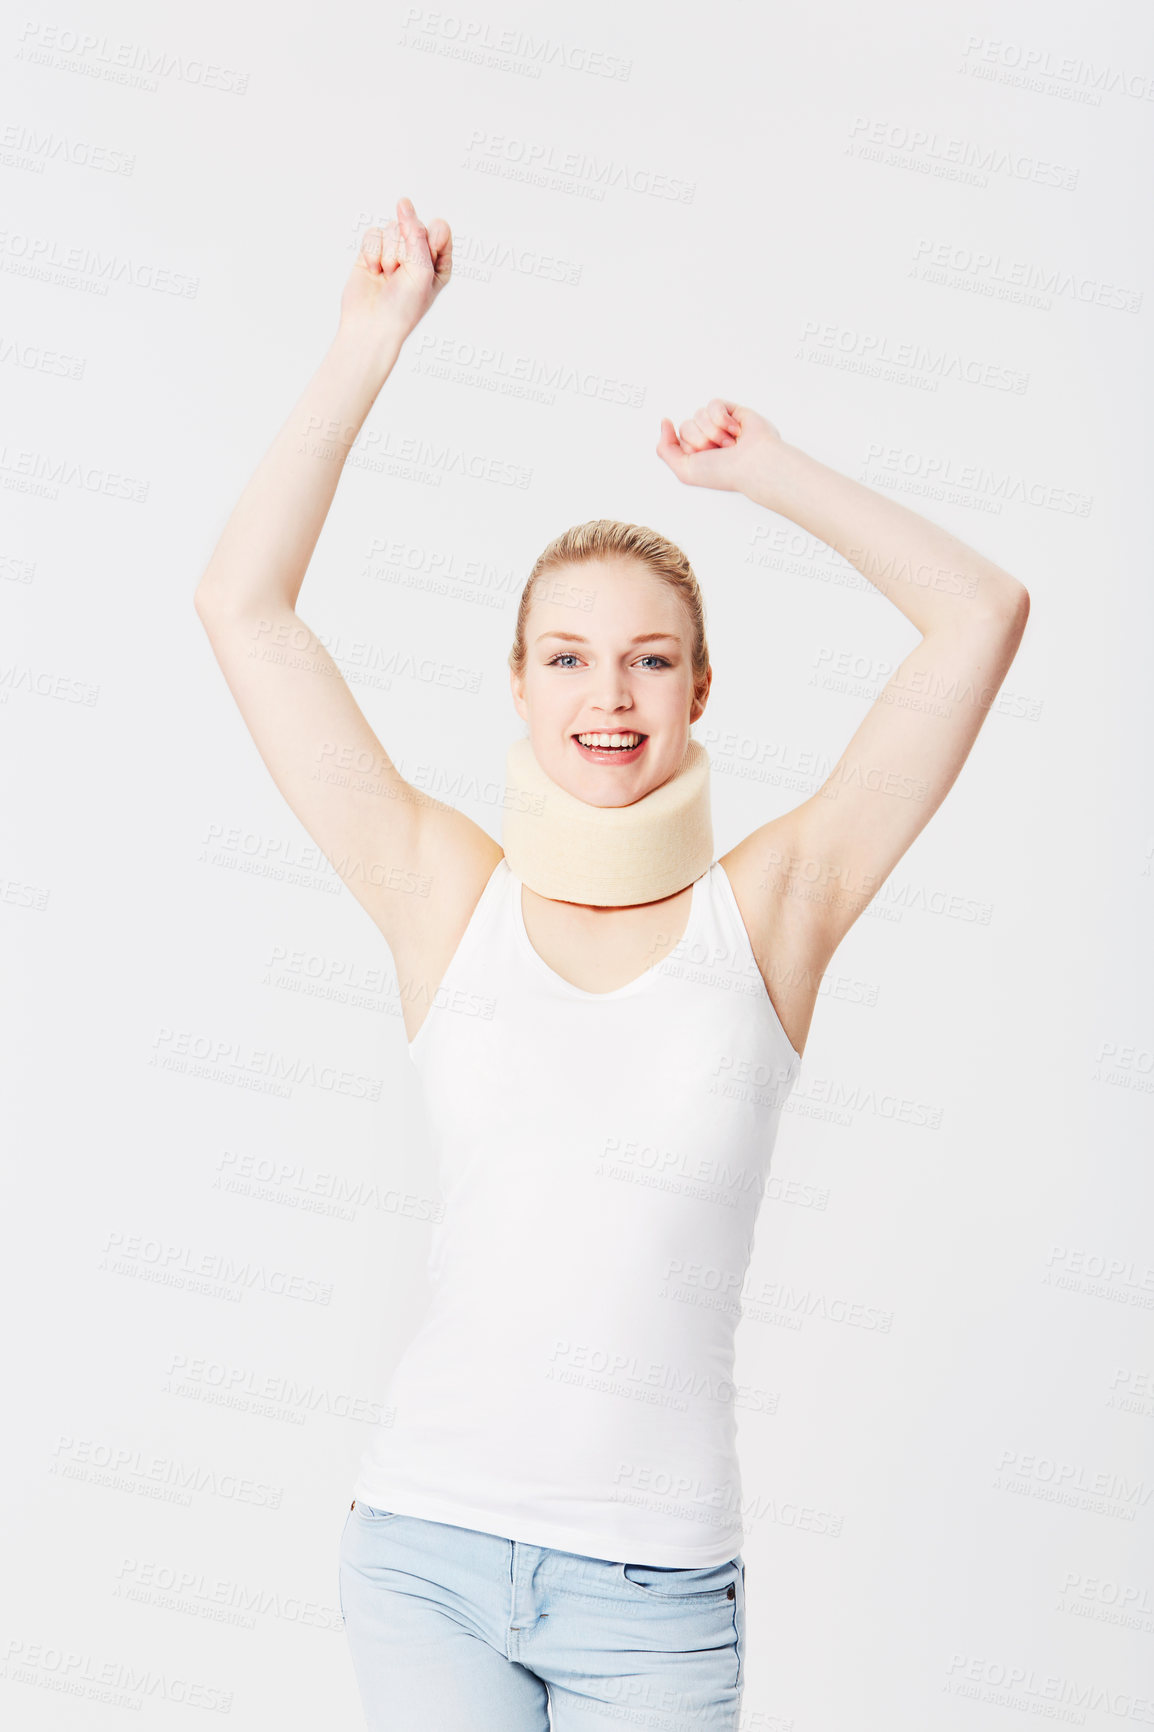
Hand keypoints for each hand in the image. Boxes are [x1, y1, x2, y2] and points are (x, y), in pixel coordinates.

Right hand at [339, 196, 451, 351]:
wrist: (371, 325)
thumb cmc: (403, 307)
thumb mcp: (421, 271)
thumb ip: (416, 234)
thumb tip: (403, 202)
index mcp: (439, 261)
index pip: (438, 228)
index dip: (428, 241)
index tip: (421, 263)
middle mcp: (418, 253)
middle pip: (413, 225)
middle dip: (404, 251)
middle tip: (400, 276)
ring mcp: (394, 250)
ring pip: (391, 228)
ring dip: (387, 254)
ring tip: (386, 276)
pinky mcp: (373, 250)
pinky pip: (373, 233)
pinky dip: (371, 252)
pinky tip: (373, 271)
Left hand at [656, 398, 780, 493]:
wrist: (753, 464)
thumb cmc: (724, 472)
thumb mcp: (684, 470)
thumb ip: (665, 449)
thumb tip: (664, 421)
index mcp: (696, 454)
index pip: (676, 439)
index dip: (690, 448)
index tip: (706, 459)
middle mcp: (707, 439)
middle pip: (686, 426)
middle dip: (701, 440)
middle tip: (720, 452)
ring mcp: (719, 425)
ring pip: (699, 414)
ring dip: (713, 431)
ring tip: (731, 444)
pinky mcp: (732, 411)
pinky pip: (713, 404)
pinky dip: (722, 418)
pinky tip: (736, 430)